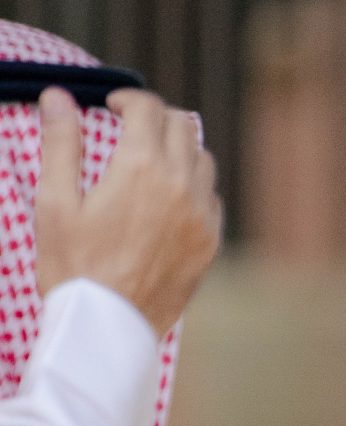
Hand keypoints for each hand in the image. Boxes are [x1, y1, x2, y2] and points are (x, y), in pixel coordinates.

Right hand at [34, 85, 221, 336]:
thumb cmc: (72, 267)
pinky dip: (194, 186)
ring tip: (151, 161)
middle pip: (181, 125)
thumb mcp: (55, 202)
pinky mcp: (209, 243)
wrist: (106, 329)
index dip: (128, 99)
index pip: (147, 108)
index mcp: (141, 167)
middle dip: (155, 118)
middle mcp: (180, 185)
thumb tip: (58, 96)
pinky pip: (212, 197)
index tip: (112, 106)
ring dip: (179, 149)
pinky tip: (170, 198)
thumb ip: (60, 143)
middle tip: (130, 130)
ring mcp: (201, 216)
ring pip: (203, 158)